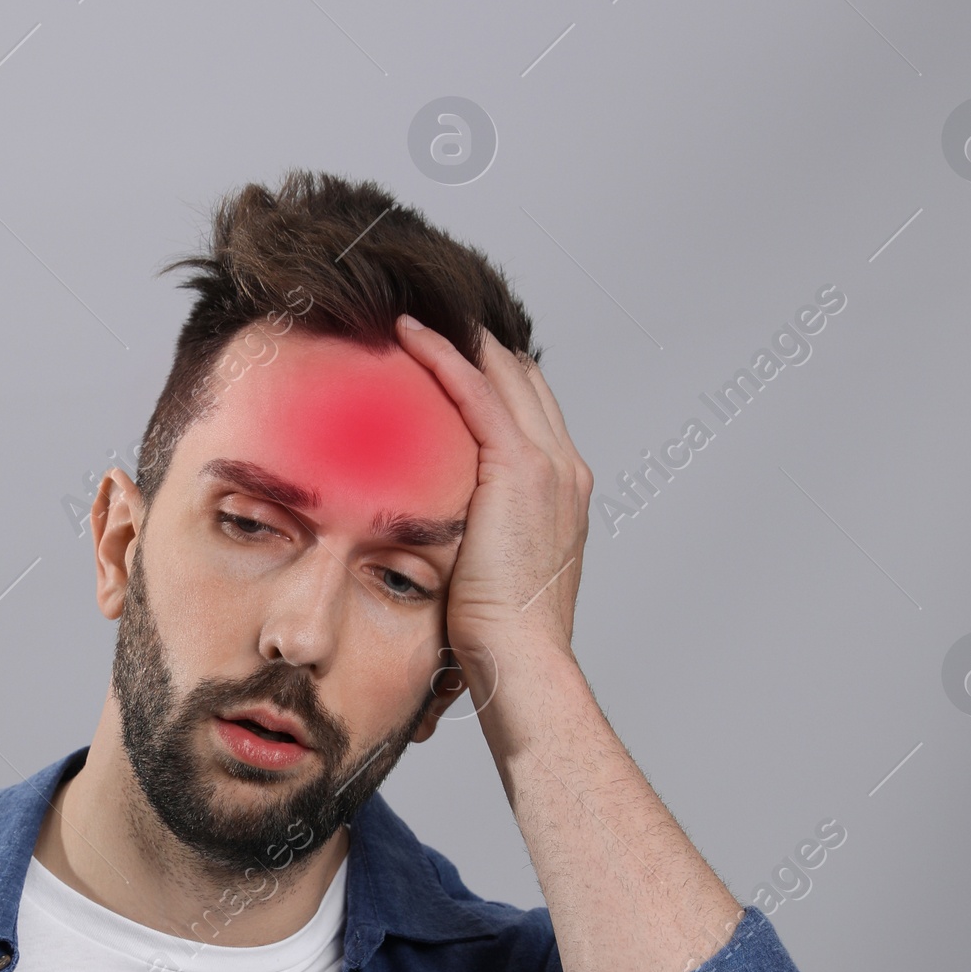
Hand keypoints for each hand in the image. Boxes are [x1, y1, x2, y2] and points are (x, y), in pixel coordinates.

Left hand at [395, 315, 591, 681]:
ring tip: (411, 312)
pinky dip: (443, 356)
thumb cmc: (499, 638)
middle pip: (522, 380)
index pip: (529, 413)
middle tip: (426, 313)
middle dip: (479, 343)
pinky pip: (476, 392)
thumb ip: (470, 541)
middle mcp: (564, 468)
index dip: (492, 376)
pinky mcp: (519, 468)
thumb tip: (427, 545)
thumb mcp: (487, 576)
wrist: (522, 659)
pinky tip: (407, 335)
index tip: (448, 353)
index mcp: (562, 492)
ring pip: (502, 373)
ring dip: (458, 336)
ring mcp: (547, 465)